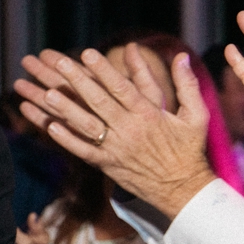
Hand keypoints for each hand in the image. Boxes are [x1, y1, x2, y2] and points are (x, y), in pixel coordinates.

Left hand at [12, 46, 214, 218]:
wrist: (183, 190)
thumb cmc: (189, 149)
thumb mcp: (196, 115)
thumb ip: (187, 84)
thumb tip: (180, 56)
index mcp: (149, 115)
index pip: (122, 87)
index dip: (104, 70)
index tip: (88, 53)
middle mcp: (129, 130)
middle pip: (99, 102)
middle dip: (79, 81)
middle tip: (60, 62)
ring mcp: (116, 149)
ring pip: (87, 125)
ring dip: (66, 109)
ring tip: (47, 93)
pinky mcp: (108, 165)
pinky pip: (83, 152)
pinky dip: (67, 140)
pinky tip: (50, 126)